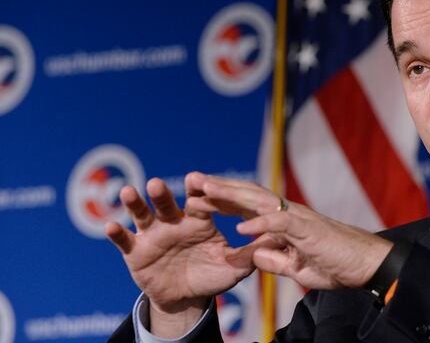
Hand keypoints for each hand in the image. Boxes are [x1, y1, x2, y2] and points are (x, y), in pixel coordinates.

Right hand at [105, 178, 255, 337]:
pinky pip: (124, 240)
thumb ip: (248, 255)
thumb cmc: (212, 275)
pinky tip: (111, 227)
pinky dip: (117, 233)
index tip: (196, 179)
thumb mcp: (233, 268)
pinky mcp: (135, 251)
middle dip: (163, 193)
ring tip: (130, 192)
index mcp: (199, 221)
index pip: (200, 201)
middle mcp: (174, 222)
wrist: (186, 296)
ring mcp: (153, 234)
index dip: (199, 192)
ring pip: (142, 215)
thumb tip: (271, 242)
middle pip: (168, 203)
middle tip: (157, 183)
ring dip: (135, 203)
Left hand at [187, 173, 393, 289]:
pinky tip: (241, 229)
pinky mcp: (311, 230)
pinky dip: (261, 226)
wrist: (367, 264)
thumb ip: (273, 259)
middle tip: (191, 180)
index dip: (221, 200)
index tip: (196, 197)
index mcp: (283, 222)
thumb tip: (252, 255)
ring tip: (207, 191)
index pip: (246, 207)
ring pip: (260, 202)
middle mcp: (289, 213)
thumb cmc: (335, 263)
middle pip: (247, 196)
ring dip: (232, 196)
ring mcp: (299, 218)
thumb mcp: (296, 267)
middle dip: (219, 188)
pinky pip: (282, 225)